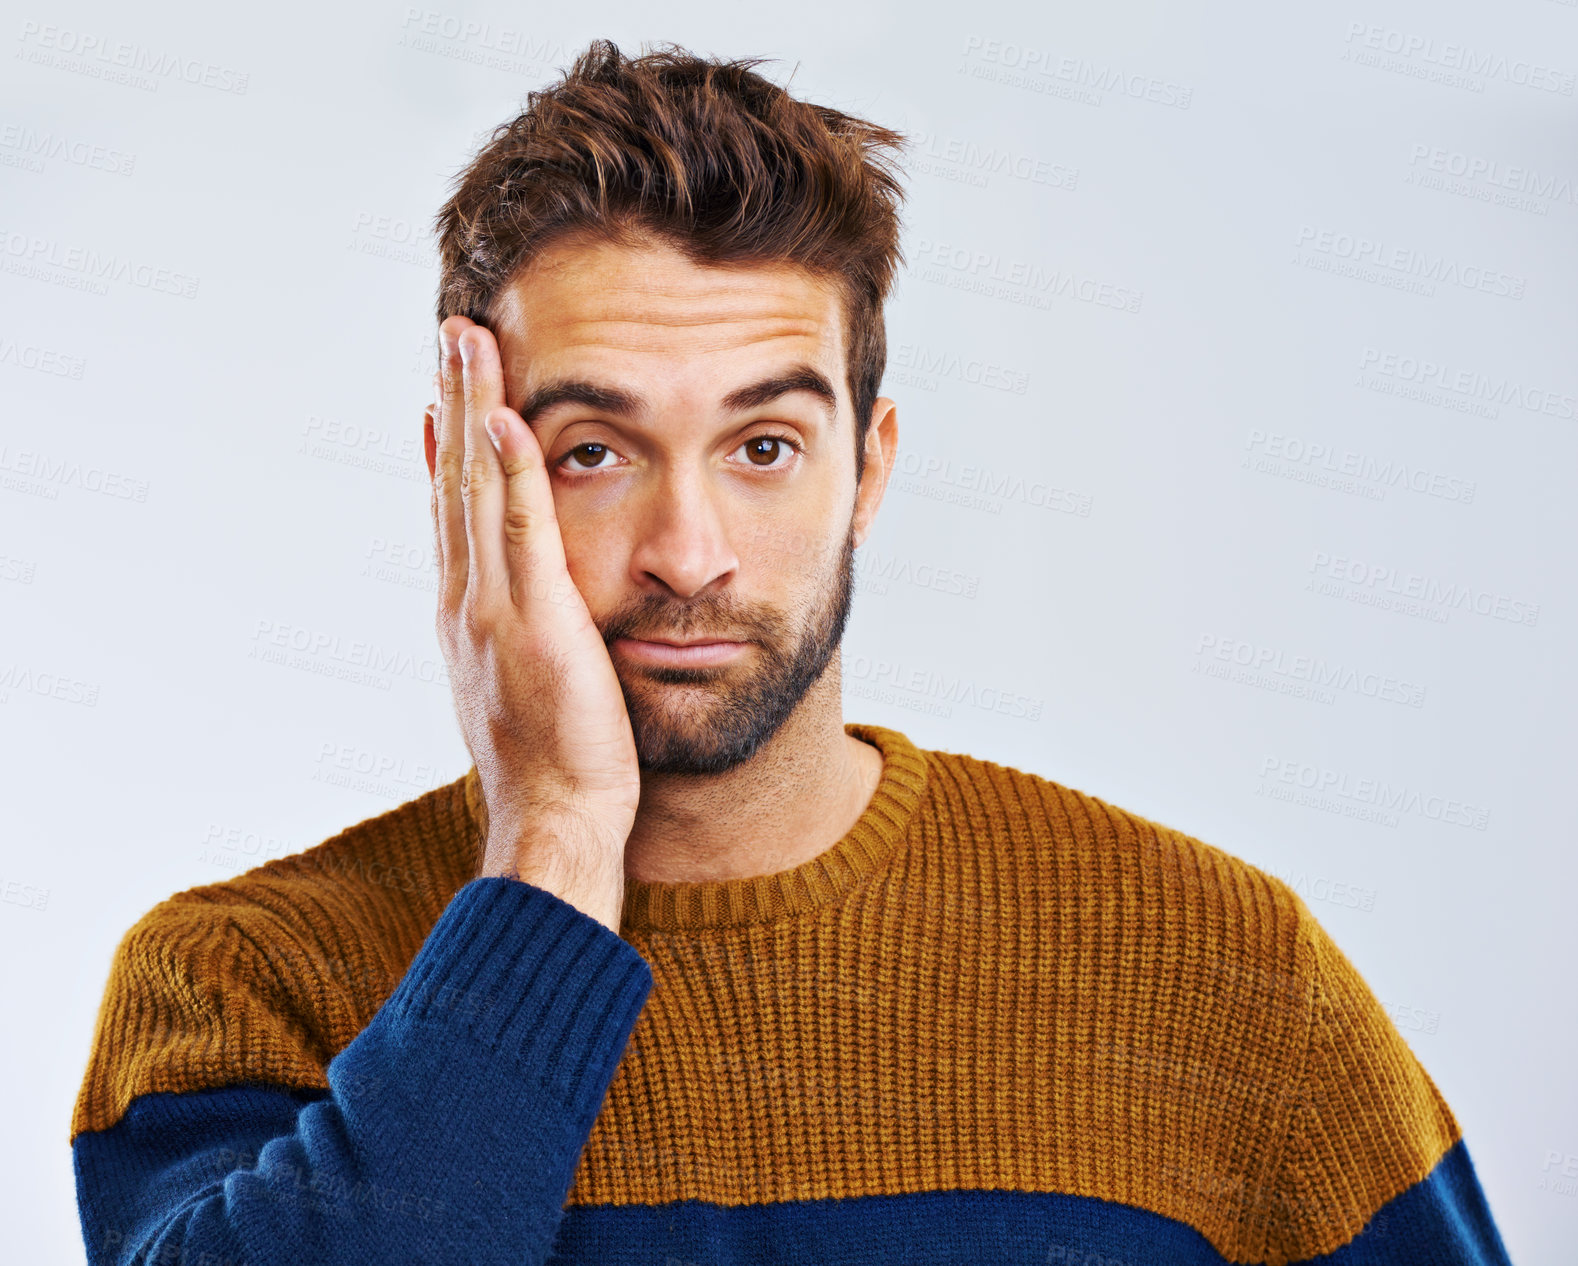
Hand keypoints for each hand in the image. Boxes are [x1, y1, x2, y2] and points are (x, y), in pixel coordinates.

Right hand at [427, 315, 639, 932]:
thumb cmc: (555, 766)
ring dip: (470, 405)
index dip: (448, 448)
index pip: (454, 514)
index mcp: (467, 616)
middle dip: (450, 399)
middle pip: (454, 482)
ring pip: (478, 489)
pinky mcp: (534, 622)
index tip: (445, 392)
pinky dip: (510, 470)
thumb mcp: (525, 687)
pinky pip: (521, 531)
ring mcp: (493, 609)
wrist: (556, 823)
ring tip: (465, 337)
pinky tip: (503, 415)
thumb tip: (531, 611)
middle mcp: (466, 602)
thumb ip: (520, 636)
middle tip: (449, 330)